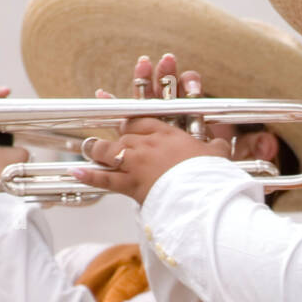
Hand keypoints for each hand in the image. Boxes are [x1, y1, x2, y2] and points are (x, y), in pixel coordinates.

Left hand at [75, 64, 228, 204]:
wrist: (201, 195)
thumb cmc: (210, 174)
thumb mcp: (216, 154)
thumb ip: (216, 146)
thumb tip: (224, 143)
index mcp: (167, 133)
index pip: (142, 117)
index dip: (129, 111)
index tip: (120, 106)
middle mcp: (147, 144)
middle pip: (122, 132)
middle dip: (112, 129)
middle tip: (102, 121)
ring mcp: (136, 162)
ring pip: (108, 151)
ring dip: (97, 150)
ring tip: (88, 148)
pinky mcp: (131, 184)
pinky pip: (105, 179)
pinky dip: (90, 176)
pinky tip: (77, 171)